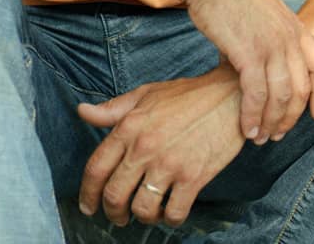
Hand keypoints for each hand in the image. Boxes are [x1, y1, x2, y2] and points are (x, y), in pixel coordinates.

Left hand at [76, 68, 244, 227]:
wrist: (230, 96)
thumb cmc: (188, 96)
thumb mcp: (146, 95)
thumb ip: (112, 109)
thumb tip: (82, 112)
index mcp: (129, 127)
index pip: (96, 168)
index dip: (87, 193)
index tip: (88, 206)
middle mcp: (144, 148)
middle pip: (114, 195)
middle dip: (112, 213)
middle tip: (118, 217)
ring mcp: (169, 164)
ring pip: (142, 209)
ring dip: (142, 217)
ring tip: (147, 213)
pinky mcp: (193, 177)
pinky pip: (174, 212)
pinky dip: (170, 219)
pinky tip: (171, 211)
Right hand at [182, 0, 313, 144]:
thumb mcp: (264, 12)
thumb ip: (273, 34)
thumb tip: (267, 58)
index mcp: (296, 27)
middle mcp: (290, 38)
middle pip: (302, 89)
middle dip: (291, 118)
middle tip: (277, 135)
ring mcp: (271, 46)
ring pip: (281, 97)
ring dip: (271, 123)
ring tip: (259, 138)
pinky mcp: (248, 54)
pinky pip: (257, 95)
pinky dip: (253, 116)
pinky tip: (246, 128)